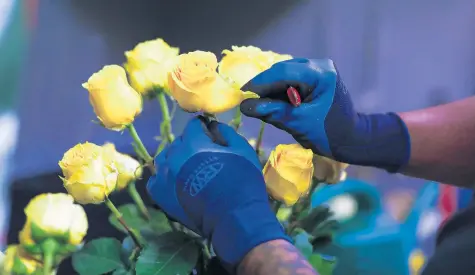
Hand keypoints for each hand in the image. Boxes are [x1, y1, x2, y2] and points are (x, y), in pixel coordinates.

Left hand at [146, 116, 288, 267]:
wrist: (234, 217)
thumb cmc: (242, 181)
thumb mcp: (242, 150)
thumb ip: (226, 132)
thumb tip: (213, 125)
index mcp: (193, 143)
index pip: (193, 125)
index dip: (203, 127)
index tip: (209, 133)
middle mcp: (174, 156)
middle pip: (179, 141)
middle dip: (191, 143)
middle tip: (204, 154)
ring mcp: (164, 176)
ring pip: (164, 158)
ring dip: (175, 158)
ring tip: (188, 167)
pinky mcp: (159, 195)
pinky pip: (156, 178)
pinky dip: (165, 177)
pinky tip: (177, 181)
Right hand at [240, 58, 409, 171]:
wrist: (351, 138)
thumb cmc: (328, 134)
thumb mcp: (297, 123)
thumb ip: (272, 112)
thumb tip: (245, 106)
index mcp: (320, 74)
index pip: (283, 71)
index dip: (261, 81)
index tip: (243, 92)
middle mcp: (320, 65)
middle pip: (283, 69)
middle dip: (265, 85)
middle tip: (249, 100)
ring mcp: (319, 69)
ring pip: (285, 73)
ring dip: (272, 87)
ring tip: (261, 104)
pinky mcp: (316, 76)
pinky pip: (292, 78)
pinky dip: (281, 89)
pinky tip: (274, 102)